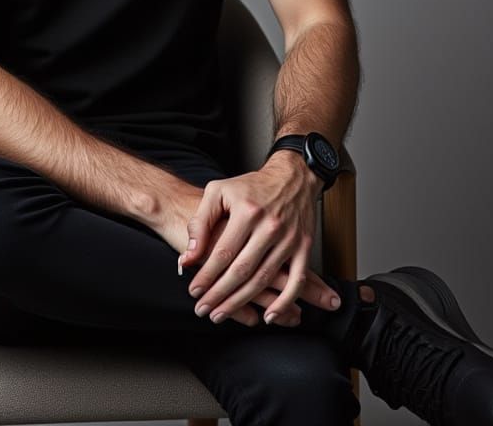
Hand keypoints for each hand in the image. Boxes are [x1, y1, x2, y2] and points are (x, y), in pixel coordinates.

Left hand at [179, 154, 341, 325]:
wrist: (292, 176)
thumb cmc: (250, 185)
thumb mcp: (219, 192)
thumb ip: (201, 222)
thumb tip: (187, 257)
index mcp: (246, 211)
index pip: (223, 252)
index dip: (206, 275)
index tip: (193, 291)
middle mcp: (269, 226)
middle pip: (241, 270)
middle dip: (219, 294)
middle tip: (202, 309)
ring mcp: (289, 237)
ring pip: (264, 278)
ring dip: (242, 301)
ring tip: (221, 314)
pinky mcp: (304, 245)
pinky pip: (297, 280)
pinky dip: (284, 302)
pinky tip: (269, 317)